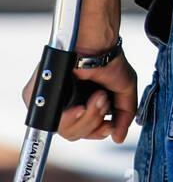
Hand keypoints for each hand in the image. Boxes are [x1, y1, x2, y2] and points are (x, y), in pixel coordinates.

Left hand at [22, 51, 137, 143]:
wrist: (97, 44)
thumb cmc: (108, 59)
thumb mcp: (124, 90)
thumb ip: (125, 114)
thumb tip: (118, 136)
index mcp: (82, 104)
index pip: (84, 131)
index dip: (97, 132)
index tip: (108, 126)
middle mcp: (66, 104)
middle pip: (74, 134)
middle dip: (94, 121)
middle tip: (102, 102)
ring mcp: (52, 101)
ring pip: (64, 130)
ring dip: (86, 118)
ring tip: (97, 98)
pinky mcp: (37, 96)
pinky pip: (49, 120)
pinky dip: (67, 118)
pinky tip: (78, 106)